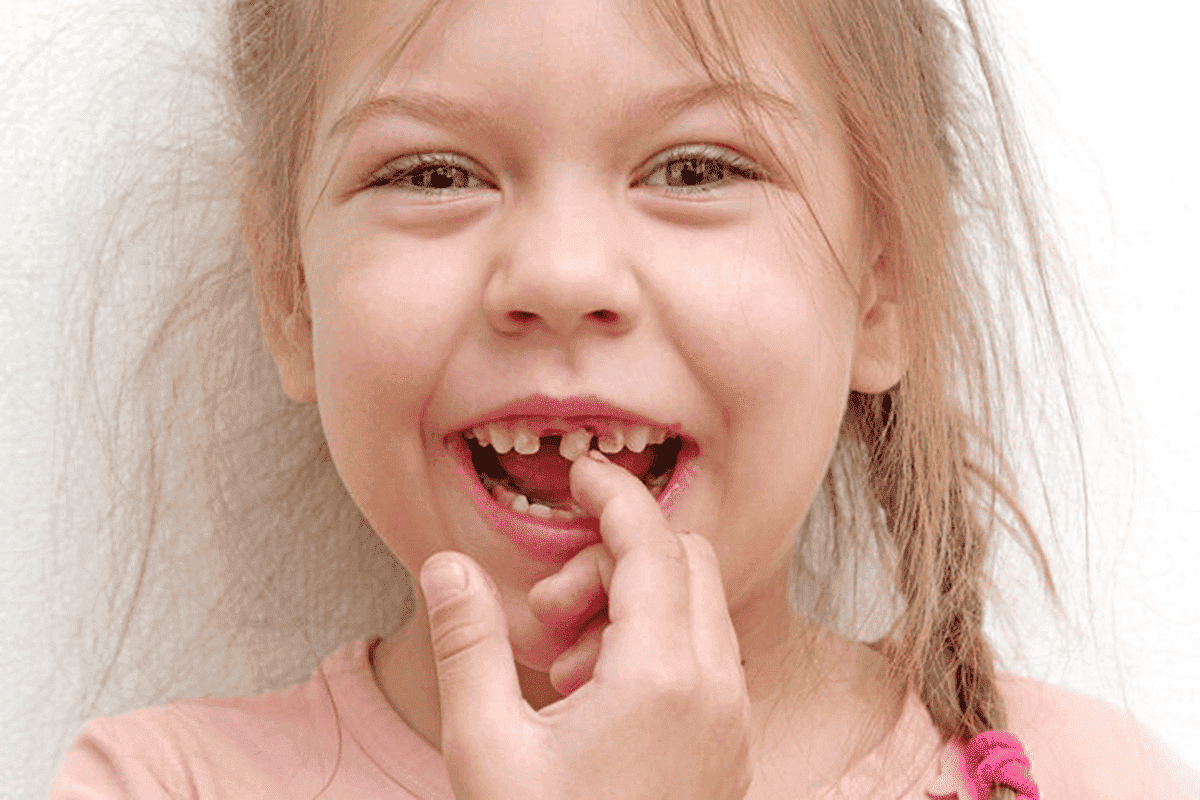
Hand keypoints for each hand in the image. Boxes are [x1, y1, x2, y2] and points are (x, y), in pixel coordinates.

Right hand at [419, 449, 752, 799]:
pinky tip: (593, 698)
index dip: (613, 493)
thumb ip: (468, 644)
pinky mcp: (727, 746)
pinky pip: (704, 658)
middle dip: (612, 562)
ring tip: (562, 667)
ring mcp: (731, 721)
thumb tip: (445, 566)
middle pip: (684, 565)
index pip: (652, 543)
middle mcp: (716, 690)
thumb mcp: (486, 748)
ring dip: (631, 606)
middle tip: (546, 618)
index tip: (576, 473)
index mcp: (663, 678)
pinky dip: (654, 646)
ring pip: (696, 610)